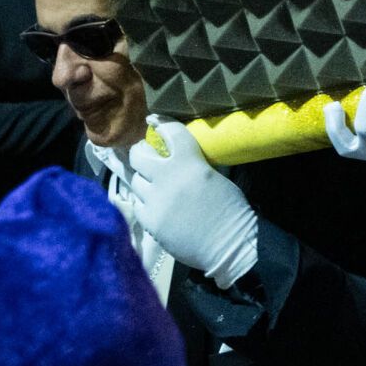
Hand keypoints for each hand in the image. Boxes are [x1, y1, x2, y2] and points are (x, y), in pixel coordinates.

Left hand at [127, 119, 258, 286]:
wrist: (228, 244)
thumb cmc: (231, 209)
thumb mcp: (215, 177)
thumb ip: (192, 165)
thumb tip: (176, 157)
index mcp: (190, 163)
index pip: (170, 132)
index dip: (160, 123)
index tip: (154, 120)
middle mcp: (167, 178)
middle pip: (139, 155)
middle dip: (142, 152)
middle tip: (147, 155)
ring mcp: (154, 200)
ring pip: (135, 180)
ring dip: (144, 180)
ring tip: (153, 184)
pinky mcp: (149, 220)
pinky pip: (138, 204)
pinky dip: (145, 202)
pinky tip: (155, 205)